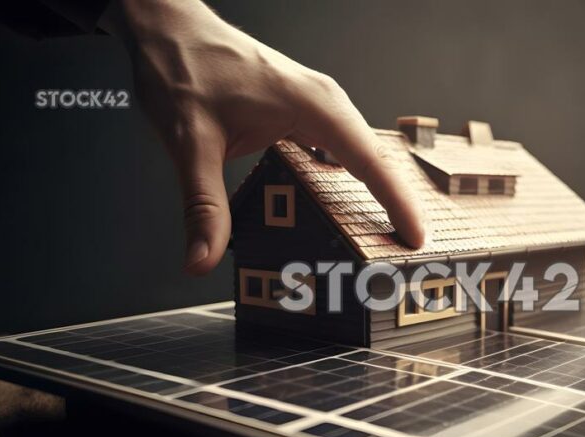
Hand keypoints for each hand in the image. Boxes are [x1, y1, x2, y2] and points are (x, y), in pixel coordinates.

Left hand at [101, 0, 425, 274]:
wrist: (169, 29)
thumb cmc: (184, 67)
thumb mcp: (190, 143)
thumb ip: (204, 206)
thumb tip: (203, 259)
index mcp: (312, 105)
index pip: (369, 162)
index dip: (397, 204)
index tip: (415, 238)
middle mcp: (321, 103)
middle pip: (372, 162)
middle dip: (392, 207)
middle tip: (400, 255)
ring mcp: (313, 107)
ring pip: (355, 158)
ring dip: (369, 196)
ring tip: (378, 239)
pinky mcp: (298, 114)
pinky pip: (333, 153)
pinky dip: (340, 183)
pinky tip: (335, 210)